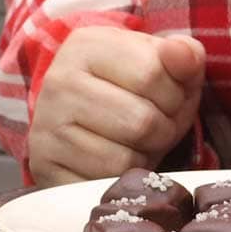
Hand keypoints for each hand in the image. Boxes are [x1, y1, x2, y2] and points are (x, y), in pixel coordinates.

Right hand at [28, 27, 204, 186]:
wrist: (80, 121)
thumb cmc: (131, 91)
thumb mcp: (163, 66)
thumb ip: (184, 55)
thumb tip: (184, 54)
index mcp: (87, 46)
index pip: (152, 74)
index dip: (175, 95)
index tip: (165, 98)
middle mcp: (59, 82)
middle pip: (142, 122)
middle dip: (163, 131)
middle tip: (154, 126)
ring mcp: (47, 128)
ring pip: (124, 160)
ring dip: (144, 158)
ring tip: (135, 144)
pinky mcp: (46, 168)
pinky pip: (103, 185)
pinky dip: (120, 180)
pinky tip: (114, 164)